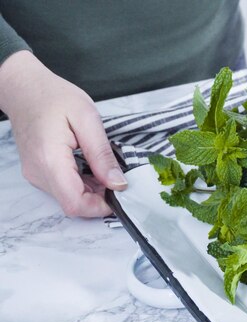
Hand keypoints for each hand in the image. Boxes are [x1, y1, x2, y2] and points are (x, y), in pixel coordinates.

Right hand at [0, 51, 126, 216]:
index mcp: (50, 159)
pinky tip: (93, 168)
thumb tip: (118, 183)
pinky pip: (64, 188)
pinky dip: (83, 184)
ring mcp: (36, 174)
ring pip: (69, 198)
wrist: (25, 88)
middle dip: (100, 198)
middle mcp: (38, 172)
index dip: (101, 207)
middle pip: (73, 203)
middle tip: (119, 179)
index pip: (75, 203)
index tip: (122, 195)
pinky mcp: (38, 172)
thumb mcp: (88, 119)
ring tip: (106, 168)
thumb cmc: (54, 97)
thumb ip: (102, 155)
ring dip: (93, 191)